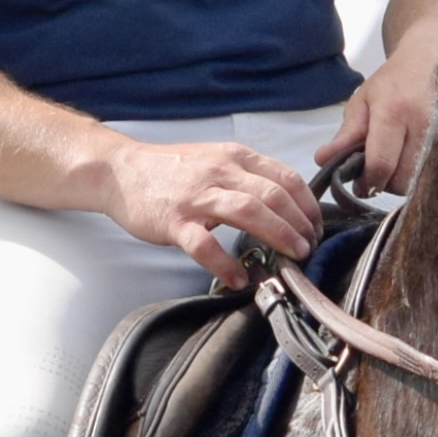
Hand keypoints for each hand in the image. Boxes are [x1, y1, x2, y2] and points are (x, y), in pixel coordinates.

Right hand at [96, 137, 319, 284]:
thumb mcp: (216, 160)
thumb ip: (247, 176)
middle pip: (273, 195)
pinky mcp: (174, 221)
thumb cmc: (171, 171)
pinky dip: (225, 263)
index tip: (316, 226)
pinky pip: (205, 244)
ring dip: (277, 236)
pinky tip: (239, 279)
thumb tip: (284, 204)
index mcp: (235, 157)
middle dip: (299, 224)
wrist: (121, 170)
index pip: (286, 177)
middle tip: (309, 247)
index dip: (308, 205)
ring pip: (248, 212)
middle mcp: (220, 172)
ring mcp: (197, 196)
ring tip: (291, 257)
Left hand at [332, 23, 437, 193]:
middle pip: (402, 180)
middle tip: (375, 171)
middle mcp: (423, 126)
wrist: (431, 62)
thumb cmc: (394, 82)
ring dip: (401, 181)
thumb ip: (345, 135)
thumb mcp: (362, 102)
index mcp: (394, 113)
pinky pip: (433, 175)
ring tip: (393, 162)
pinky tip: (408, 161)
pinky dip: (417, 176)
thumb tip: (322, 160)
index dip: (367, 181)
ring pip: (419, 182)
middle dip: (384, 183)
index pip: (381, 163)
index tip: (359, 183)